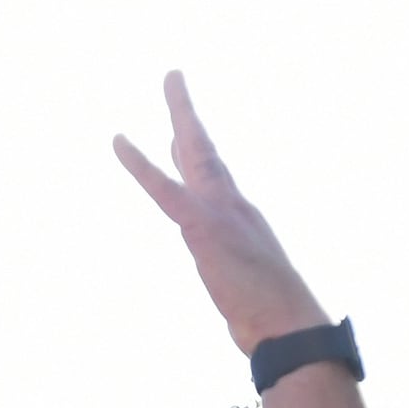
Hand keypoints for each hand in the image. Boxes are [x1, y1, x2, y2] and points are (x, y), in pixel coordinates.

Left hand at [114, 73, 332, 354]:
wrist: (288, 327)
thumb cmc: (273, 321)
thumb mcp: (250, 292)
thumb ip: (235, 281)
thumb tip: (234, 292)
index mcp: (243, 220)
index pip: (214, 178)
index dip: (195, 153)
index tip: (180, 132)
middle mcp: (234, 206)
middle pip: (206, 152)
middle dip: (189, 115)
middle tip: (174, 81)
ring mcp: (220, 212)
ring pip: (196, 153)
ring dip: (182, 114)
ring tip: (171, 80)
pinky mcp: (203, 227)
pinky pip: (165, 189)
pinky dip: (141, 165)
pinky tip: (120, 142)